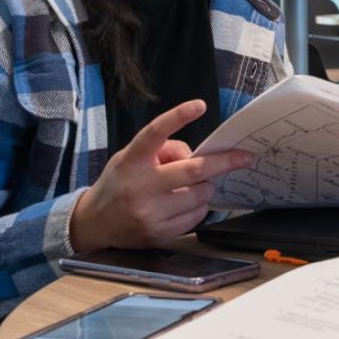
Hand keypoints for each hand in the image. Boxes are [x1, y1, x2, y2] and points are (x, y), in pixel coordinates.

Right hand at [69, 101, 252, 251]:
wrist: (94, 224)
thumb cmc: (120, 184)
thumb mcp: (131, 158)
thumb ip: (163, 150)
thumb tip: (197, 155)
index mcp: (131, 161)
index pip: (154, 133)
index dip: (177, 117)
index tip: (200, 105)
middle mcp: (140, 186)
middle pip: (193, 170)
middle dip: (224, 162)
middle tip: (244, 156)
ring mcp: (149, 213)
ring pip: (199, 194)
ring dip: (207, 186)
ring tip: (195, 185)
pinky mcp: (159, 233)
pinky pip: (195, 216)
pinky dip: (199, 206)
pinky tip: (185, 203)